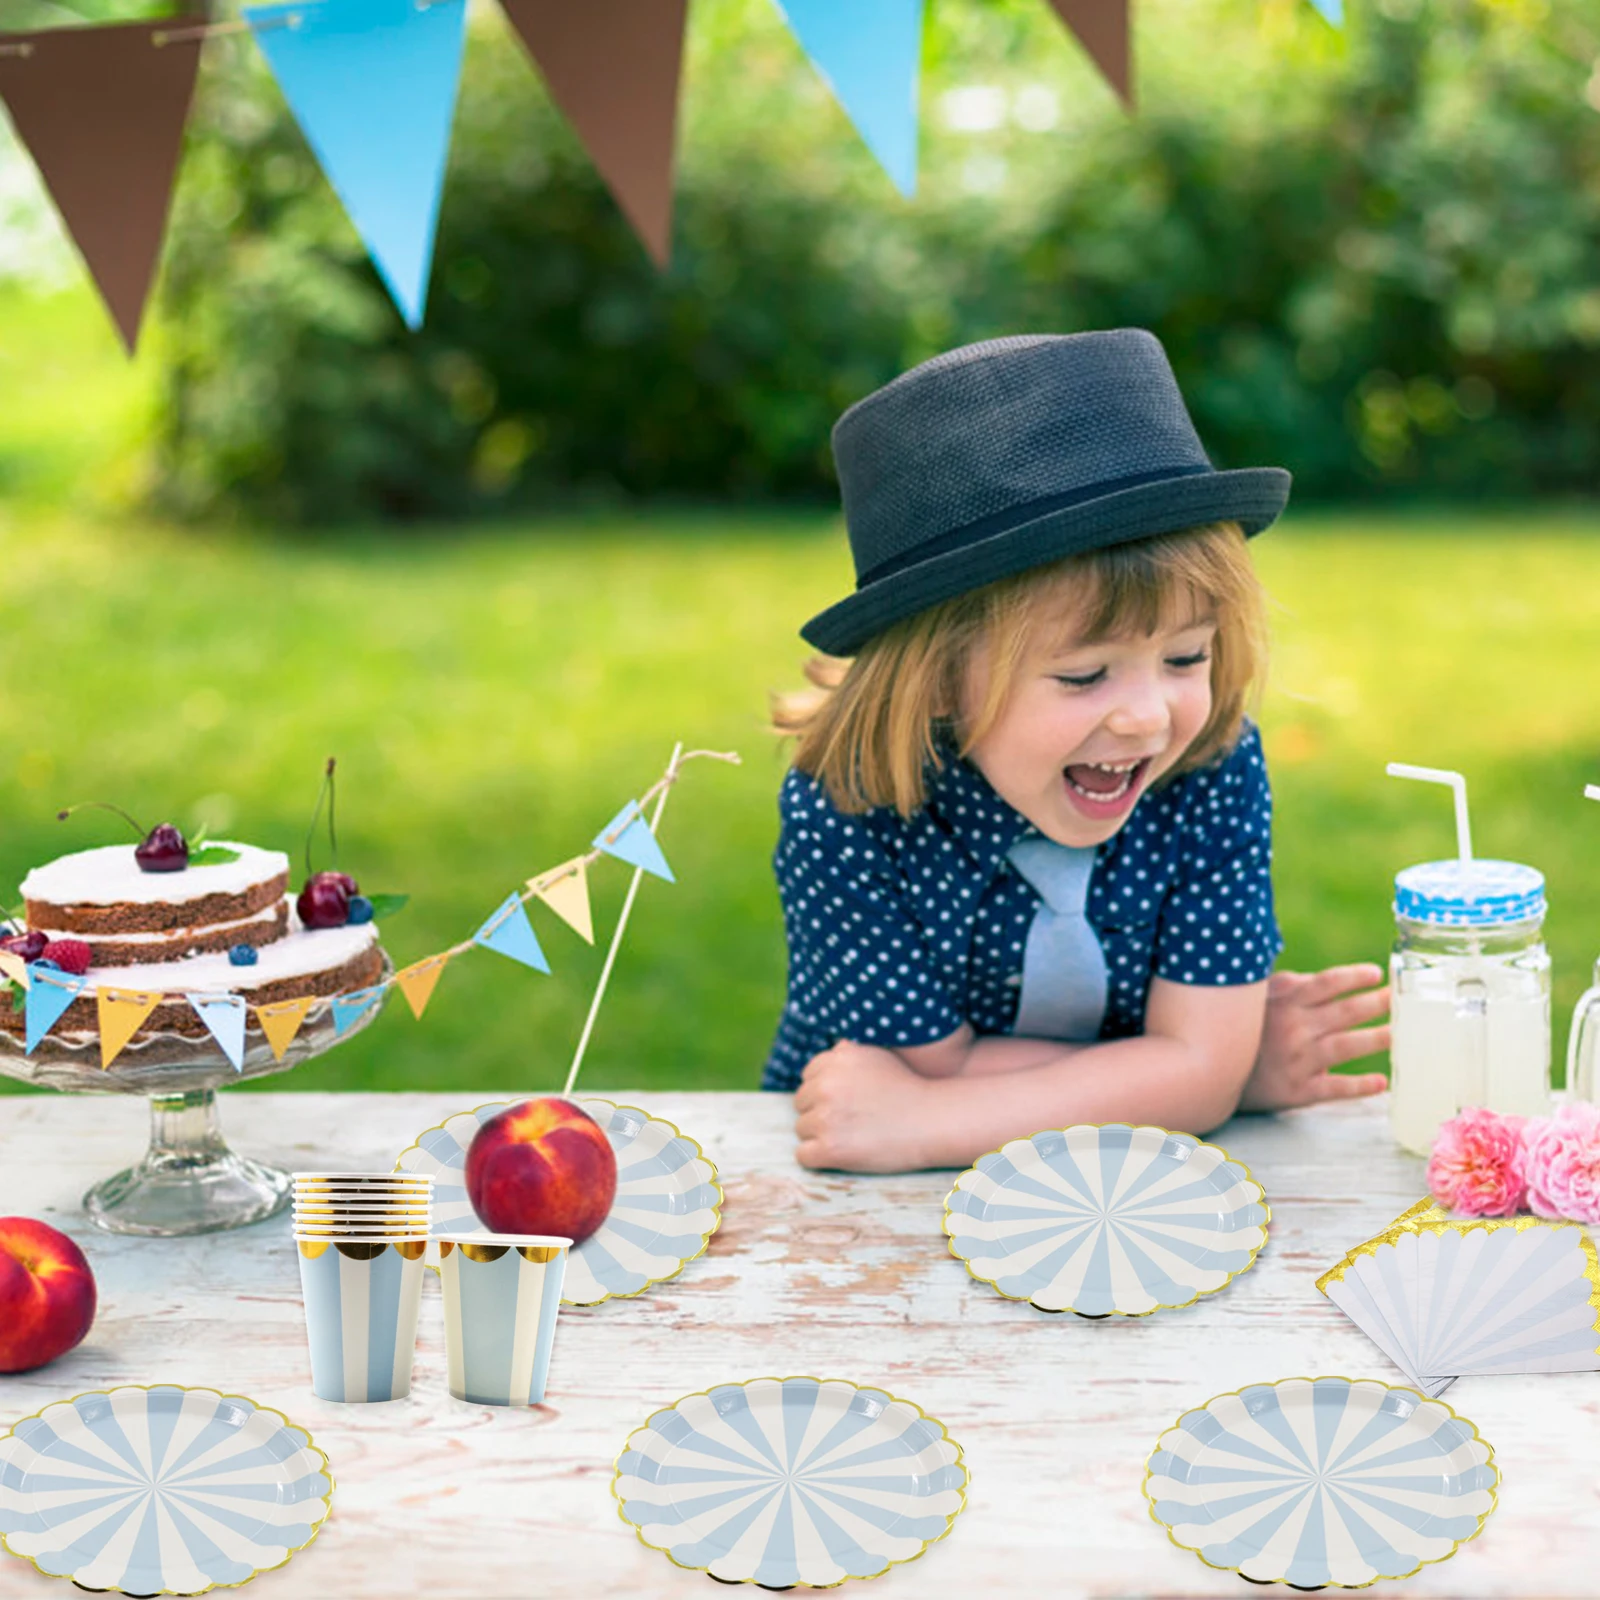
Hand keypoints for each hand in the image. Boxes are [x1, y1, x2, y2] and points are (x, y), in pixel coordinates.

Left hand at [794, 1041, 938, 1171]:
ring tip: (852, 1135)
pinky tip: (841, 1153)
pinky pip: (803, 1155)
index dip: (825, 1091)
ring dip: (821, 1135)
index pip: (808, 1077)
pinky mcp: (830, 1149)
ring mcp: (826, 1117)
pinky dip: (818, 1157)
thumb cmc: (907, 1090)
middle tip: (851, 1120)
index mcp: (836, 1059)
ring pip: (802, 1128)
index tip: (847, 1102)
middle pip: (801, 1103)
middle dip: (821, 1112)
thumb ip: (848, 1053)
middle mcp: (826, 1084)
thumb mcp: (878, 1056)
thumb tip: (832, 1050)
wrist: (932, 1122)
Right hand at [1237, 963, 1389, 1112]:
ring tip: (1401, 1034)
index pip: (1327, 983)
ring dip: (1379, 1038)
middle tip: (1402, 999)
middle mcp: (1294, 1027)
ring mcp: (1298, 1059)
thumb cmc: (1245, 1031)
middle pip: (1347, 1012)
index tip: (1377, 973)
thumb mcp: (1259, 999)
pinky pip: (1336, 1087)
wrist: (1213, 1073)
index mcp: (1285, 1001)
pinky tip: (1382, 1082)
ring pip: (1348, 1046)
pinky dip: (1361, 1086)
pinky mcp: (1299, 1090)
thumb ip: (1292, 986)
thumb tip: (1333, 979)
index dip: (1354, 977)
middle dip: (1379, 1003)